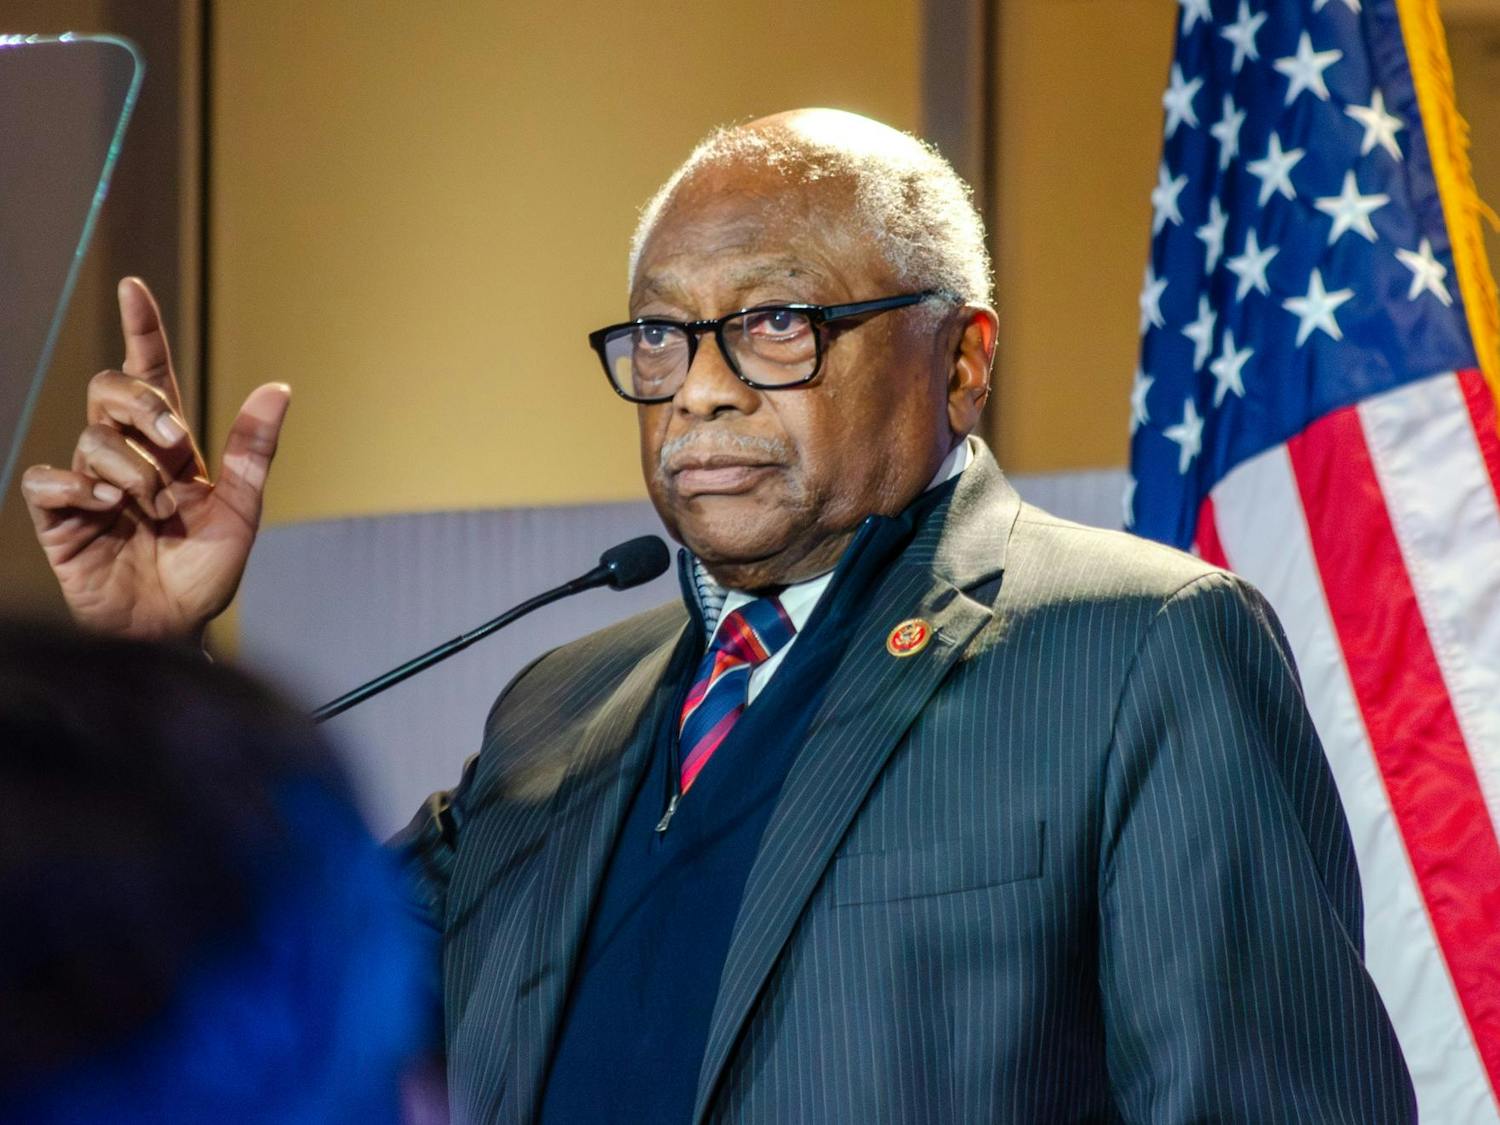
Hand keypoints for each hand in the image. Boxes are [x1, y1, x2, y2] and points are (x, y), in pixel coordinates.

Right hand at [21, 277, 290, 639]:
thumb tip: (280, 388)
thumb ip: (253, 450)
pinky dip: (82, 490)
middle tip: (177, 447)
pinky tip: (109, 511)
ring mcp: (90, 483)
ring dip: (133, 473)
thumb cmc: (206, 574)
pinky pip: (52, 479)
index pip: (151, 375)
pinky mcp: (59, 516)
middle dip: (145, 408)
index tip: (135, 287)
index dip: (142, 331)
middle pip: (111, 389)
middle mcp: (127, 456)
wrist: (175, 629)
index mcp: (170, 449)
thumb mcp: (241, 510)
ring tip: (152, 513)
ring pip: (93, 438)